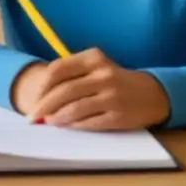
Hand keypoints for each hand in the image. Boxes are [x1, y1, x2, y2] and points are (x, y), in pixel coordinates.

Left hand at [25, 48, 170, 130]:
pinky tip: (66, 126)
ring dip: (56, 118)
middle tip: (32, 117)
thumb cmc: (116, 80)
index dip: (42, 86)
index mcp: (94, 58)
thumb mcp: (96, 67)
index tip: (34, 98)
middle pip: (64, 91)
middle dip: (44, 106)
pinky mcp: (119, 115)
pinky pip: (90, 122)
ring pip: (75, 107)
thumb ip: (72, 75)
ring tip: (46, 123)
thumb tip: (42, 96)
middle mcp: (103, 74)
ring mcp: (112, 95)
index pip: (59, 69)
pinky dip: (74, 125)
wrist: (154, 93)